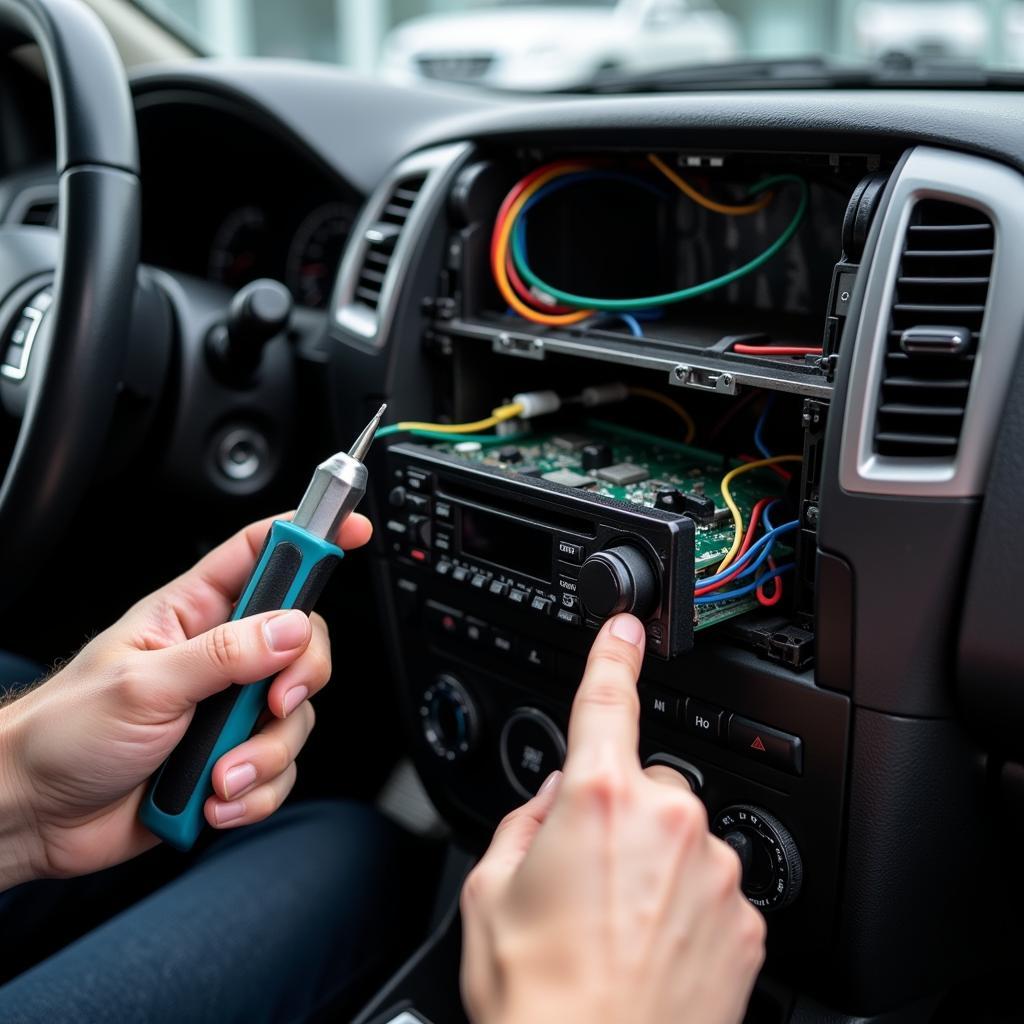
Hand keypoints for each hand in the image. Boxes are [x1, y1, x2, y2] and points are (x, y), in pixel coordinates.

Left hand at [0, 512, 370, 888]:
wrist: (36, 816)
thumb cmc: (64, 733)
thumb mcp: (142, 685)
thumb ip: (224, 655)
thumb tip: (290, 630)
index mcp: (193, 613)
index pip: (262, 554)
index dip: (311, 537)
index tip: (354, 531)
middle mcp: (221, 656)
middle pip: (303, 641)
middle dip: (300, 679)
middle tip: (271, 702)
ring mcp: (230, 709)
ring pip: (297, 715)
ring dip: (264, 754)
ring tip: (216, 774)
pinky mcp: (235, 758)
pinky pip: (282, 770)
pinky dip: (256, 792)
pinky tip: (214, 797)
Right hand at [460, 614, 765, 1023]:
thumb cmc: (536, 997)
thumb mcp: (490, 893)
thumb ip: (525, 821)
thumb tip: (553, 797)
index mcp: (597, 799)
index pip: (608, 700)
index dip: (615, 655)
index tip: (628, 628)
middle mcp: (667, 820)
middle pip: (645, 785)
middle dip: (619, 814)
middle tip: (586, 879)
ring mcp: (714, 870)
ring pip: (681, 837)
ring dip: (655, 863)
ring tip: (617, 927)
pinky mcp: (745, 919)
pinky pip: (711, 885)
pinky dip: (685, 906)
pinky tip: (653, 950)